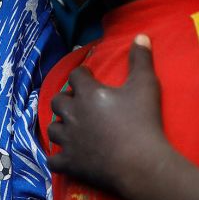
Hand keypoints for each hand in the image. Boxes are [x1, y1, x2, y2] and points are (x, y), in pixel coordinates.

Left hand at [47, 36, 177, 199]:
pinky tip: (63, 158)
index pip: (75, 76)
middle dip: (66, 100)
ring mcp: (68, 140)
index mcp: (87, 94)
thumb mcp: (146, 86)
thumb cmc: (143, 122)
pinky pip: (53, 161)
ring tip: (70, 128)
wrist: (142, 164)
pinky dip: (57, 159)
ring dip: (60, 127)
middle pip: (58, 101)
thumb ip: (141, 60)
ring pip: (52, 129)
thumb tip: (141, 35)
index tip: (89, 76)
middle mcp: (72, 114)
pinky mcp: (70, 163)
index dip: (82, 75)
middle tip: (79, 103)